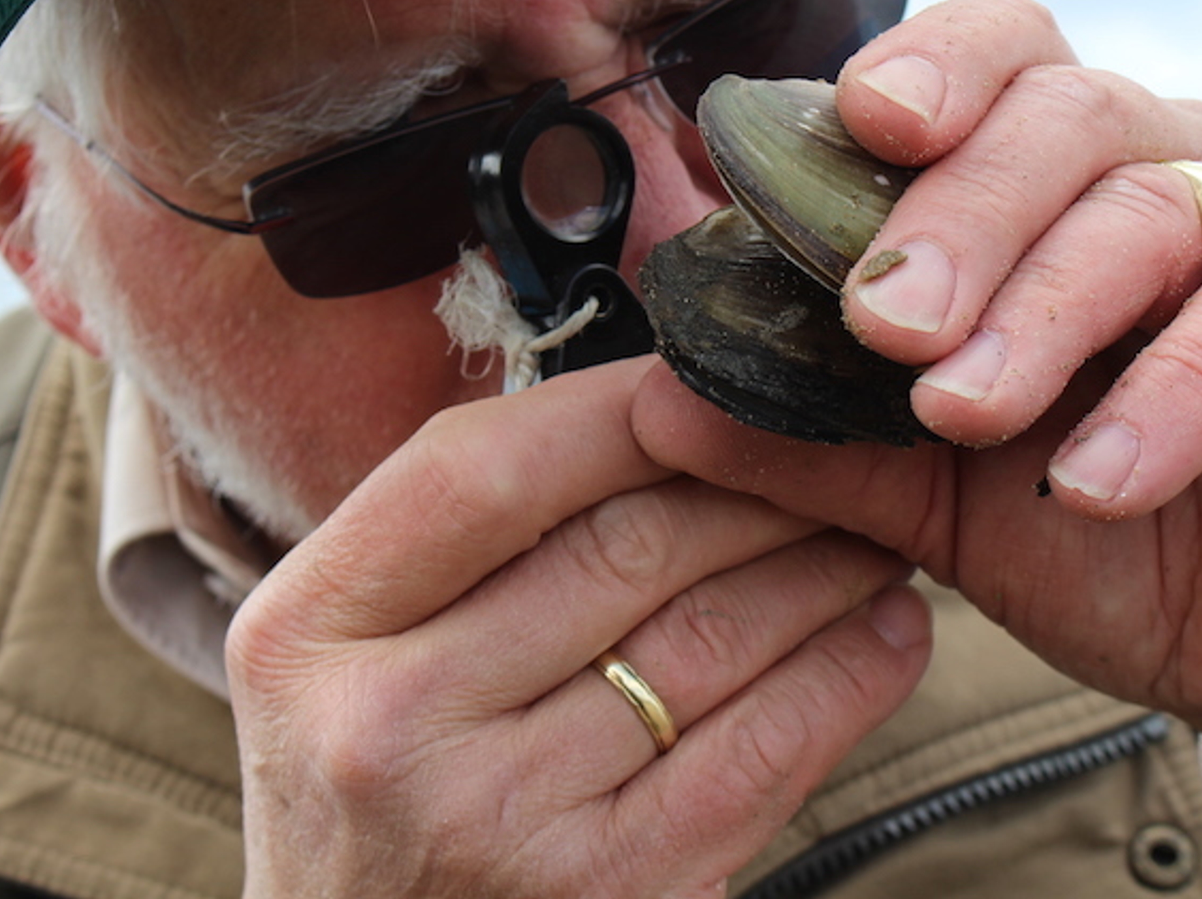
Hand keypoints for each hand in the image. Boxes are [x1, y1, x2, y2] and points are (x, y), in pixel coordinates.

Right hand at [227, 359, 931, 896]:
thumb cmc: (375, 779)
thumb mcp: (353, 646)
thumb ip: (468, 533)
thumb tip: (665, 403)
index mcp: (310, 627)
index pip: (488, 467)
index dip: (625, 405)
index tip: (713, 375)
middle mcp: (390, 726)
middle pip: (624, 545)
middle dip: (760, 476)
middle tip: (836, 440)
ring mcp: (501, 825)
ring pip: (711, 636)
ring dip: (824, 563)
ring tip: (878, 521)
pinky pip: (765, 755)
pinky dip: (848, 676)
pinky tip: (891, 629)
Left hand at [632, 0, 1201, 793]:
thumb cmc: (1106, 536)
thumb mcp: (935, 493)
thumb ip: (814, 440)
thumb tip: (662, 403)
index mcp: (1064, 174)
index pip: (999, 56)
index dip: (929, 65)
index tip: (852, 122)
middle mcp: (1170, 162)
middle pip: (1060, 115)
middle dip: (955, 217)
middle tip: (879, 326)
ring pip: (1145, 207)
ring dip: (1040, 308)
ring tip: (960, 413)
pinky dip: (1169, 395)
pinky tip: (1093, 482)